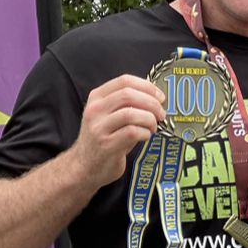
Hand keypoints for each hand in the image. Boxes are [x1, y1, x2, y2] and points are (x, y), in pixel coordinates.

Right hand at [68, 75, 165, 189]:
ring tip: (153, 127)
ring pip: (131, 113)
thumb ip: (128, 103)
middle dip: (152, 103)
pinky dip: (145, 133)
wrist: (85, 166)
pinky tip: (145, 136)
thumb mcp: (111, 115)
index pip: (125, 81)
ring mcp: (98, 128)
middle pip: (128, 95)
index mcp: (97, 97)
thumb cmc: (105, 138)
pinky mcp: (106, 145)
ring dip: (149, 119)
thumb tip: (157, 97)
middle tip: (161, 114)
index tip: (160, 97)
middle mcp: (95, 110)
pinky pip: (132, 132)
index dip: (148, 86)